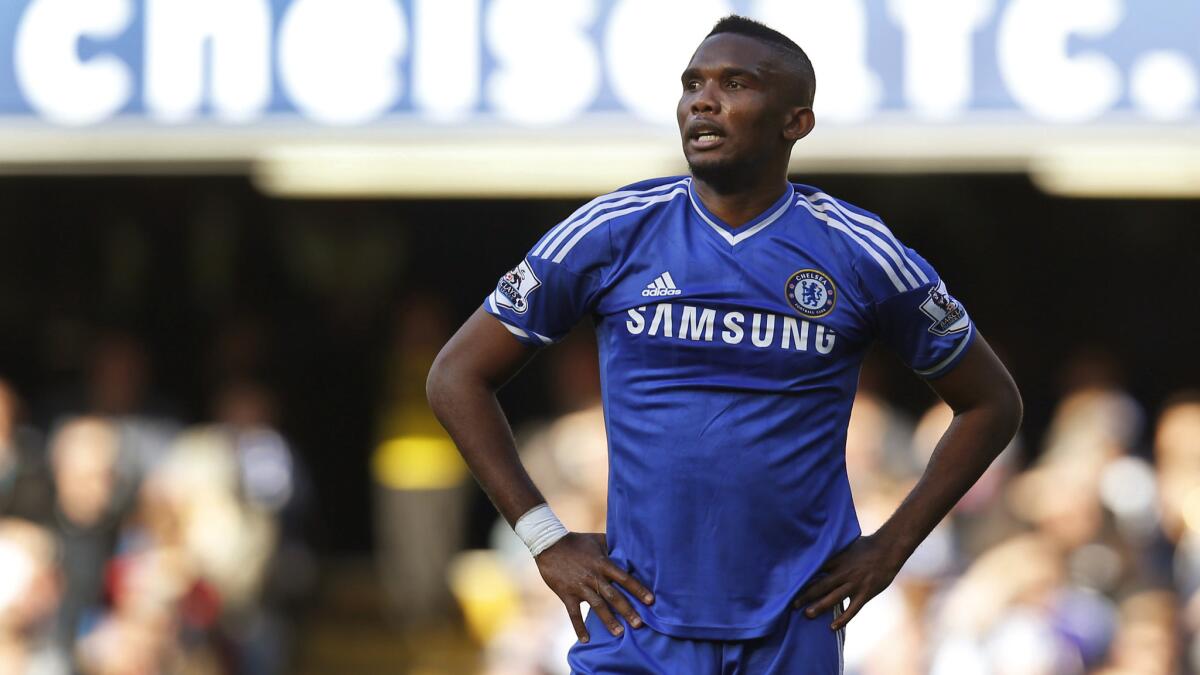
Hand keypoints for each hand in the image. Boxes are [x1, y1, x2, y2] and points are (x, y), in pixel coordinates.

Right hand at [534, 532, 654, 641]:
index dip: (638, 589)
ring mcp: (579, 587)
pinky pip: (574, 613)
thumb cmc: (576, 541)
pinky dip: (579, 627)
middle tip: (639, 624)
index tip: (651, 601)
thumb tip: (630, 548)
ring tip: (619, 633)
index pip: (624, 578)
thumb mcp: (597, 540)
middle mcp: (593, 577)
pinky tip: (586, 640)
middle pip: (613, 595)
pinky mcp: (566, 594)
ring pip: (597, 606)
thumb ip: (613, 546)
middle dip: (627, 610)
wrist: (549, 544)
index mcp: (602, 563)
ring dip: (608, 620)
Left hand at [791, 534, 905, 630]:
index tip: (789, 584)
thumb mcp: (845, 544)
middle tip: (792, 604)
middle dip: (806, 595)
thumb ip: (832, 550)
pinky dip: (843, 618)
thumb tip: (817, 545)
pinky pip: (852, 609)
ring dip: (820, 607)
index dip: (803, 578)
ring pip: (834, 598)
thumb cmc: (865, 545)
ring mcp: (854, 584)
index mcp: (837, 560)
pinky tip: (833, 627)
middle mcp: (843, 572)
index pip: (816, 570)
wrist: (888, 550)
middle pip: (821, 585)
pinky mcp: (865, 593)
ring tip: (807, 615)